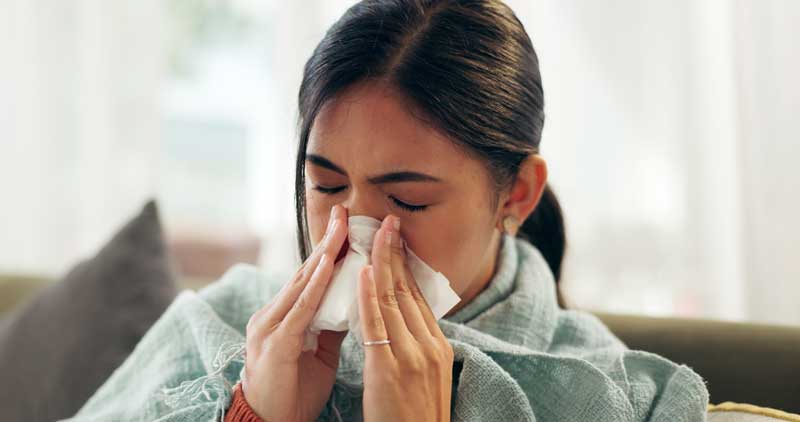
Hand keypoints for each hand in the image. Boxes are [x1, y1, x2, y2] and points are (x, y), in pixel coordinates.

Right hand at [241, 203, 349, 420]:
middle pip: (306, 271)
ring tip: (341, 228)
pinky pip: (300, 308)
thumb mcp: (319, 352)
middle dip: (327, 241)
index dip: (329, 251)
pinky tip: (327, 265)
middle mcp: (273, 314)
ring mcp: (270, 326)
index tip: (347, 225)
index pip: (311, 276)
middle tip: (344, 212)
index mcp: (284, 316)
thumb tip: (355, 301)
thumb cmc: (293, 390)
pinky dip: (315, 284)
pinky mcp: (275, 342)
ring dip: (323, 254)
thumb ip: (332, 324)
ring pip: (302, 283)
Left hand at [357, 214, 453, 421]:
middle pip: (408, 291)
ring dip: (382, 263)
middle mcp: (429, 346)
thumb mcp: (426, 376)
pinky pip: (377, 324)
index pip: (418, 297)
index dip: (405, 266)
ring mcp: (412, 356)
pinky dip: (369, 295)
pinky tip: (364, 270)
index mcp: (438, 346)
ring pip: (393, 300)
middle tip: (387, 222)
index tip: (395, 240)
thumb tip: (404, 319)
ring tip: (374, 233)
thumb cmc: (415, 416)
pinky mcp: (390, 369)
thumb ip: (417, 346)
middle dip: (396, 253)